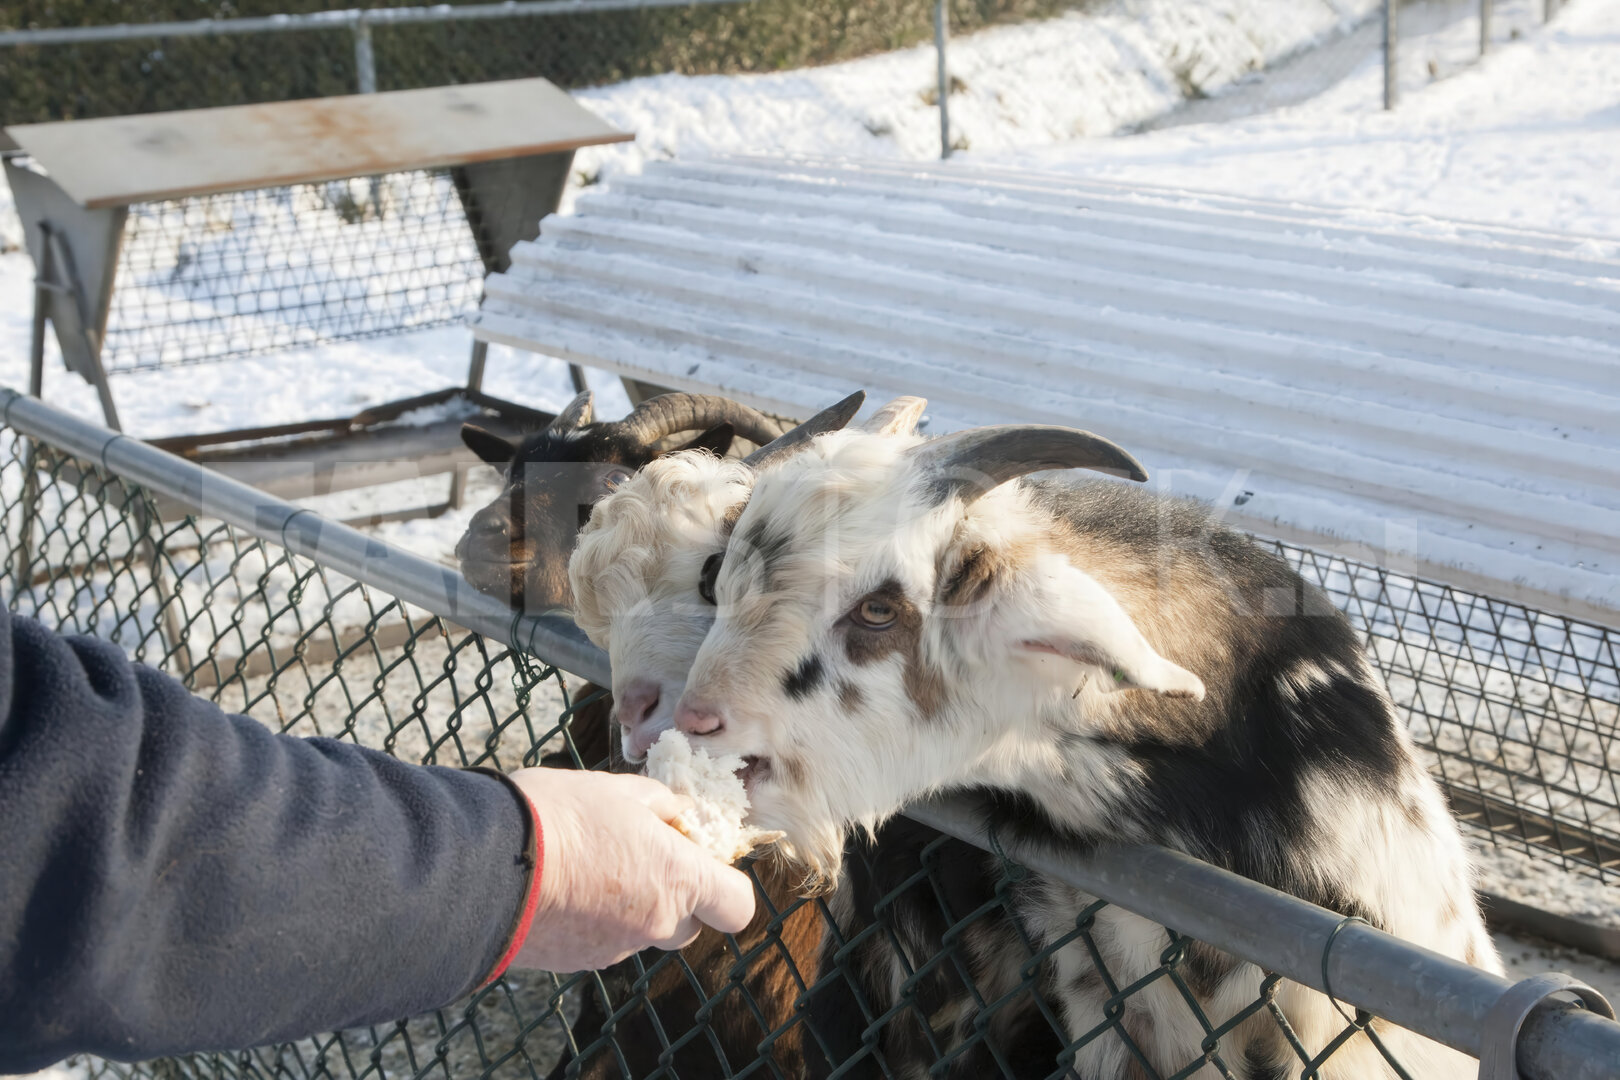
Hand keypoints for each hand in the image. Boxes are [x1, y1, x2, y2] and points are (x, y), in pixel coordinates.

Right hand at [506, 768, 756, 970]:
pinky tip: (563, 885)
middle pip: (690, 923)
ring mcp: (614, 949)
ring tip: (590, 863)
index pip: (737, 906)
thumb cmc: (557, 815)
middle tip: (640, 854)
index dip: (727, 885)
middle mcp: (654, 924)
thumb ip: (660, 804)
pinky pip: (602, 941)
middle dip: (676, 895)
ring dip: (631, 905)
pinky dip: (594, 919)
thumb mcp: (618, 789)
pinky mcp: (576, 962)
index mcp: (677, 879)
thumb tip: (676, 812)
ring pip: (643, 931)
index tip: (699, 857)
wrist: (483, 865)